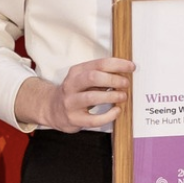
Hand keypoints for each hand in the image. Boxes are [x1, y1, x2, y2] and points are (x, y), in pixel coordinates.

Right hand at [15, 58, 134, 131]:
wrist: (52, 109)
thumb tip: (125, 74)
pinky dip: (108, 116)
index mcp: (76, 72)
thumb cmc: (76, 92)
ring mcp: (70, 103)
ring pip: (92, 97)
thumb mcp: (84, 79)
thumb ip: (101, 75)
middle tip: (126, 84)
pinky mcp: (73, 119)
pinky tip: (117, 111)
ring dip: (112, 96)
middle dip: (113, 79)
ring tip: (123, 96)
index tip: (131, 67)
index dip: (117, 64)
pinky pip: (93, 119)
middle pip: (93, 77)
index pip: (99, 63)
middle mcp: (71, 85)